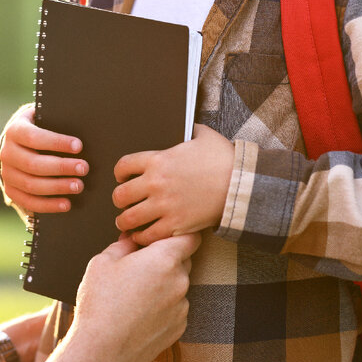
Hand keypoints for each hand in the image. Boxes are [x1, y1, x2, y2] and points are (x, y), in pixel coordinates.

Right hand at [0, 104, 87, 215]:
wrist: (18, 144)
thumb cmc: (40, 130)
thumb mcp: (43, 120)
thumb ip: (56, 123)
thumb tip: (81, 136)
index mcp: (15, 131)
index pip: (34, 137)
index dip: (57, 142)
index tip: (79, 146)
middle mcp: (7, 153)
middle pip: (33, 164)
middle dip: (61, 167)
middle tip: (83, 168)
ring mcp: (7, 174)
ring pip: (31, 185)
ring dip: (57, 187)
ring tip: (79, 186)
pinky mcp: (11, 190)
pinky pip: (29, 202)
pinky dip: (49, 205)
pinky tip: (67, 204)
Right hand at [50, 233, 200, 361]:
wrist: (103, 348)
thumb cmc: (101, 305)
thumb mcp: (103, 262)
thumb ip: (123, 244)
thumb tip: (130, 239)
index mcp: (163, 260)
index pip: (189, 237)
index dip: (177, 233)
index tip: (164, 235)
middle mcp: (179, 281)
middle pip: (183, 260)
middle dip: (166, 258)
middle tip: (140, 264)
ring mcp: (181, 306)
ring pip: (178, 284)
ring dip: (164, 282)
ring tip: (136, 291)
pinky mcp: (179, 325)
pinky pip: (175, 305)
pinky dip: (163, 303)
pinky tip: (140, 308)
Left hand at [112, 124, 234, 245]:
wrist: (242, 184)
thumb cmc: (225, 159)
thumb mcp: (203, 136)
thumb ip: (188, 131)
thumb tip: (187, 124)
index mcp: (158, 160)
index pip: (123, 166)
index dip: (119, 173)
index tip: (121, 178)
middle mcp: (155, 183)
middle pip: (120, 195)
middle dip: (119, 199)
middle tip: (123, 202)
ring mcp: (164, 206)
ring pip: (129, 218)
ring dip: (125, 221)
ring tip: (126, 222)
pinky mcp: (175, 225)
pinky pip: (148, 235)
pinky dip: (142, 237)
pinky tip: (143, 235)